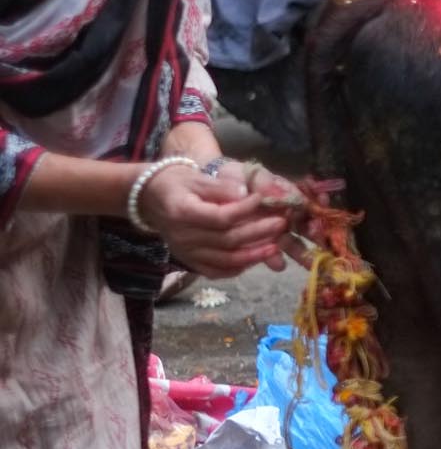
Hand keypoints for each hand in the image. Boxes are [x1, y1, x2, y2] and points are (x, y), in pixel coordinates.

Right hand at [136, 166, 291, 277]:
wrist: (149, 199)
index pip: (220, 217)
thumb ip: (220, 186)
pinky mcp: (188, 261)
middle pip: (227, 240)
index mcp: (182, 212)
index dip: (245, 210)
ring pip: (225, 260)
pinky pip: (215, 271)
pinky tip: (256, 259)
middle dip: (258, 233)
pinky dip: (237, 267)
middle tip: (282, 223)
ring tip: (277, 245)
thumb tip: (246, 193)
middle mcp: (182, 236)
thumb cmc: (176, 183)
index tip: (263, 199)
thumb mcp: (195, 176)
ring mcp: (185, 252)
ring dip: (254, 255)